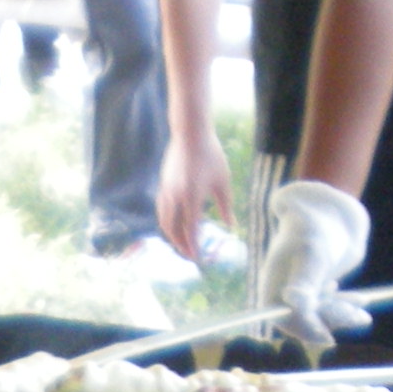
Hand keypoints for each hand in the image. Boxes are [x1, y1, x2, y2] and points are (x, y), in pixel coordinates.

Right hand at [159, 128, 233, 260]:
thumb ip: (226, 205)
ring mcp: (166, 191)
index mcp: (192, 197)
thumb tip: (230, 225)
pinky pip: (162, 211)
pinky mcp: (162, 186)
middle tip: (190, 255)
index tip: (199, 258)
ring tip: (181, 244)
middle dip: (181, 245)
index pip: (191, 230)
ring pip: (165, 222)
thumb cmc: (211, 155)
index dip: (194, 246)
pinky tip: (174, 226)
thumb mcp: (223, 181)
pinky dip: (167, 223)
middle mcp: (175, 197)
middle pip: (174, 230)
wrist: (190, 133)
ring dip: (172, 236)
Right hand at [259, 180, 370, 358]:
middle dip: (332, 320)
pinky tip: (362, 303)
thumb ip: (305, 281)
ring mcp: (302, 290)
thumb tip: (295, 304)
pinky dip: (346, 307)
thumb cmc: (314, 227)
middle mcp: (284, 292)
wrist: (330, 207)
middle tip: (359, 317)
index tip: (329, 338)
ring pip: (321, 315)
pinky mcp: (319, 287)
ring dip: (343, 316)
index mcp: (273, 287)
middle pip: (306, 320)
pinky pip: (331, 305)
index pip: (285, 321)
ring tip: (364, 315)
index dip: (306, 330)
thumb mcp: (312, 254)